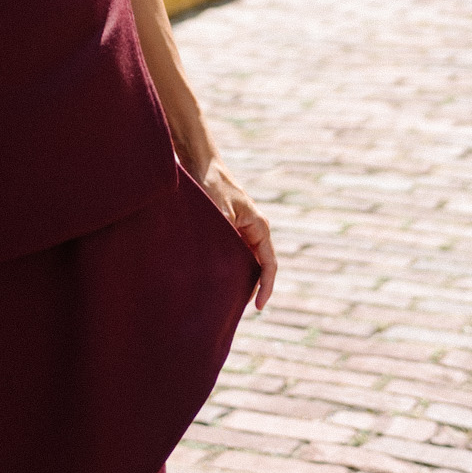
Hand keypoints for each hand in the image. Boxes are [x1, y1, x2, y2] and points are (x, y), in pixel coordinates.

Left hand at [198, 156, 276, 309]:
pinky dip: (230, 267)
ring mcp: (242, 229)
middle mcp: (254, 230)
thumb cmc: (213, 184)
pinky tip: (217, 278)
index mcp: (259, 226)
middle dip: (253, 287)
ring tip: (227, 299)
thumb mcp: (219, 209)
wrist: (201, 163)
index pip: (269, 264)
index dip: (266, 287)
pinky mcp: (230, 228)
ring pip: (247, 261)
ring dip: (241, 278)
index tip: (258, 307)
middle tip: (237, 309)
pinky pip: (235, 254)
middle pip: (259, 266)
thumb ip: (225, 232)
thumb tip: (225, 259)